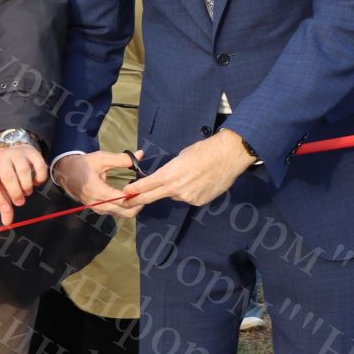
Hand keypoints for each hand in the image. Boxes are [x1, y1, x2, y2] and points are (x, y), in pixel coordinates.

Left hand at [0, 142, 46, 224]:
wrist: (14, 147)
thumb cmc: (5, 171)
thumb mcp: (0, 185)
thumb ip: (3, 203)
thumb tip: (7, 222)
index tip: (6, 210)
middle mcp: (1, 159)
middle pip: (8, 177)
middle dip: (15, 193)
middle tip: (20, 201)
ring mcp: (17, 154)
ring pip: (24, 171)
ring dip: (26, 186)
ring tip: (27, 191)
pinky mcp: (31, 153)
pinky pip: (39, 166)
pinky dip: (39, 177)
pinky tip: (37, 182)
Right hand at [52, 149, 143, 218]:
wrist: (64, 173)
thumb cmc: (82, 165)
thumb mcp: (101, 158)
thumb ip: (122, 159)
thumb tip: (140, 155)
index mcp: (97, 191)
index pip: (122, 200)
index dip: (136, 195)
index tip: (146, 187)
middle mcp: (97, 204)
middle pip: (125, 212)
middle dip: (138, 204)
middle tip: (146, 192)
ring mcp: (97, 208)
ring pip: (122, 214)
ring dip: (133, 206)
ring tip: (140, 194)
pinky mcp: (98, 209)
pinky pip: (116, 213)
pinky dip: (125, 207)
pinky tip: (130, 197)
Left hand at [124, 128, 253, 208]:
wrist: (229, 155)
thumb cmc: (205, 150)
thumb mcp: (181, 157)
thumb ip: (170, 171)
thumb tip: (165, 178)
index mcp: (169, 174)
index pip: (145, 185)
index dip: (133, 191)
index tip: (124, 194)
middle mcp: (176, 189)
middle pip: (151, 197)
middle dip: (137, 200)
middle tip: (127, 203)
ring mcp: (188, 197)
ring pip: (174, 196)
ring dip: (175, 190)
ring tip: (190, 176)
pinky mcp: (199, 201)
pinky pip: (188, 198)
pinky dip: (189, 192)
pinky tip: (200, 182)